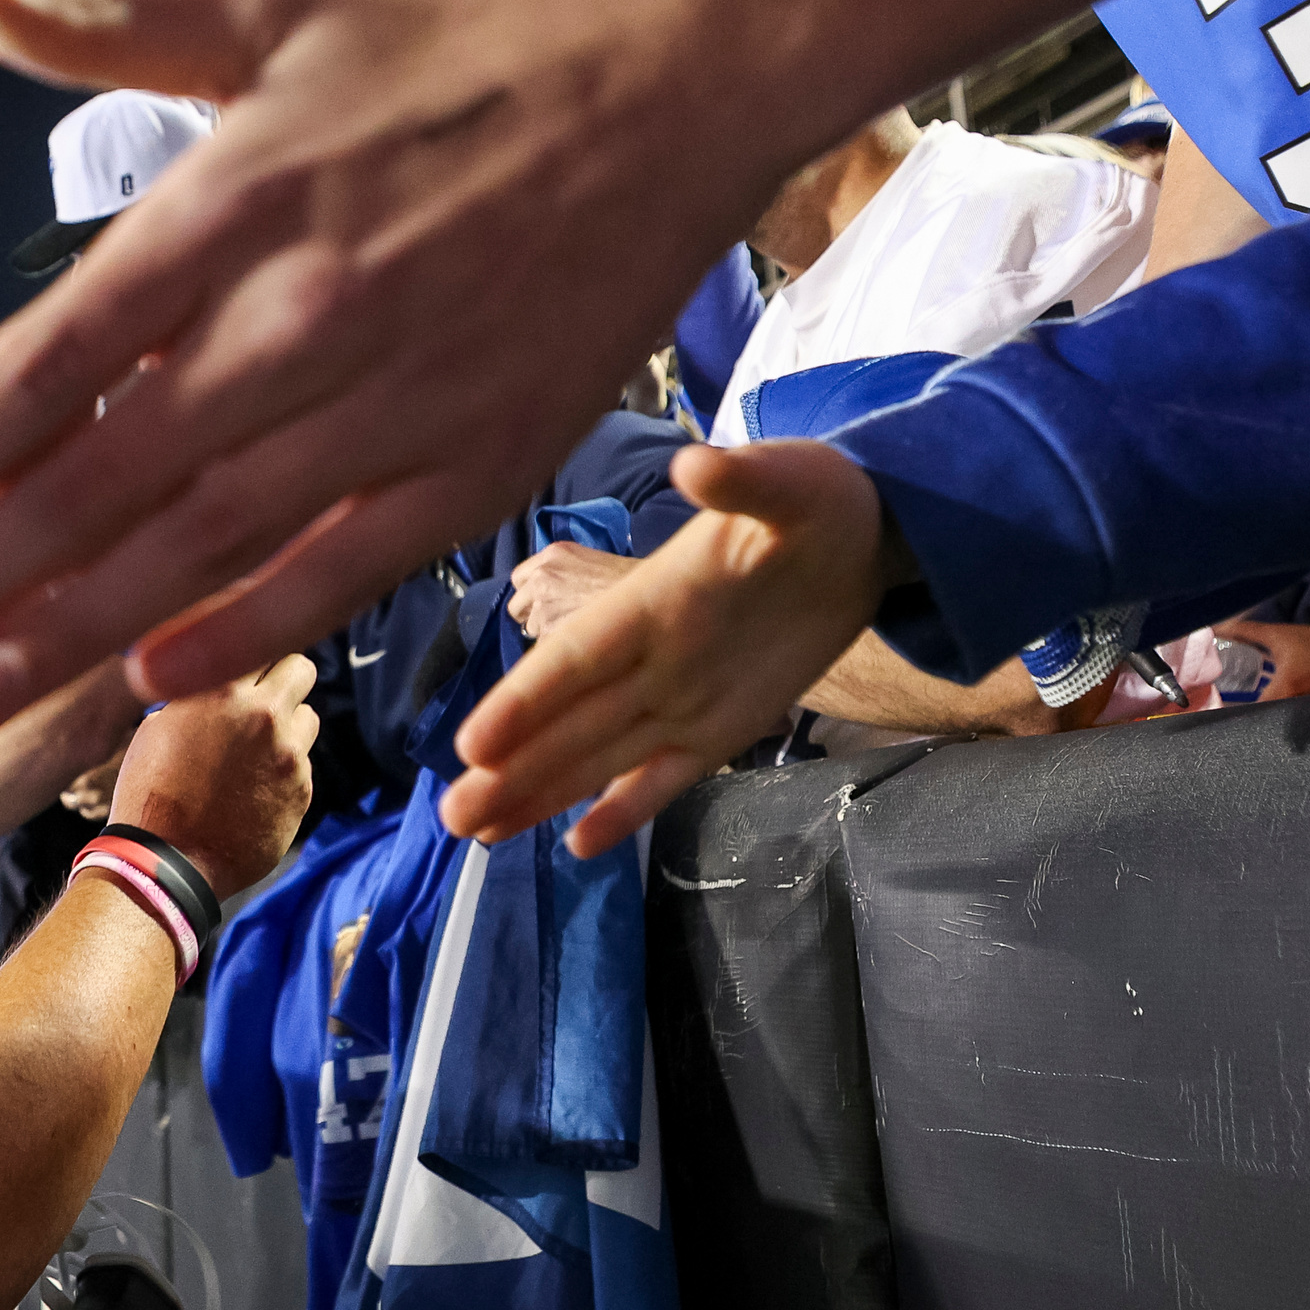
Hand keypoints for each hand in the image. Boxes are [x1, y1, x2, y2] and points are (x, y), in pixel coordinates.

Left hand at [0, 0, 749, 730]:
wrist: (665, 89)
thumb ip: (90, 19)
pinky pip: (337, 571)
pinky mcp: (471, 466)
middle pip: (97, 482)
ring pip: (199, 544)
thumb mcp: (261, 12)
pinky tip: (147, 681)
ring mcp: (388, 404)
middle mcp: (297, 317)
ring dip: (69, 631)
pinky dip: (243, 628)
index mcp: (226, 210)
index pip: (46, 365)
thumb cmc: (444, 61)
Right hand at [106, 654, 319, 899]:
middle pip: (301, 667)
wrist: (166, 861)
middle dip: (284, 680)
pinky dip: (284, 770)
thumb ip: (197, 697)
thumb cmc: (150, 791)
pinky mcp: (301, 788)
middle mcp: (262, 713)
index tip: (245, 669)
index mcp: (219, 689)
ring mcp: (287, 752)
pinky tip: (254, 790)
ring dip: (289, 726)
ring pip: (309, 716)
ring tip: (257, 751)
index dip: (249, 656)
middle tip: (265, 700)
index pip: (257, 641)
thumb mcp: (158, 727)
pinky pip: (302, 762)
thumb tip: (218, 680)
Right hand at [440, 441, 888, 857]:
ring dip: (539, 794)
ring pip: (598, 757)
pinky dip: (623, 810)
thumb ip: (741, 482)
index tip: (473, 744)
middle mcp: (650, 660)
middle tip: (450, 817)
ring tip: (475, 832)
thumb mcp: (790, 482)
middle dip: (510, 770)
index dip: (524, 699)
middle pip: (566, 723)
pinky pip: (663, 776)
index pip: (575, 659)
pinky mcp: (721, 729)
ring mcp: (682, 700)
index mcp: (650, 603)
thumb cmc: (815, 500)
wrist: (859, 539)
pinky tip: (575, 846)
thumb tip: (696, 463)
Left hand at [507, 543, 640, 640]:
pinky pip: (543, 651)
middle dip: (533, 616)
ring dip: (547, 635)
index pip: (519, 579)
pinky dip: (558, 653)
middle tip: (559, 621)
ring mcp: (544, 608)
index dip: (531, 594)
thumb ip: (563, 572)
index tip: (545, 601)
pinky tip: (583, 645)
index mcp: (552, 555)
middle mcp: (542, 578)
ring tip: (579, 633)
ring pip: (531, 631)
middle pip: (517, 607)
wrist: (656, 600)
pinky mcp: (552, 635)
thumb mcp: (593, 561)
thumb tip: (548, 594)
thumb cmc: (634, 583)